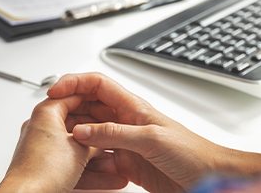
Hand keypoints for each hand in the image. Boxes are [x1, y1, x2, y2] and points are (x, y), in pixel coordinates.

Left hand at [0, 95, 127, 192]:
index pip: (73, 97)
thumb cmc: (43, 171)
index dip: (95, 101)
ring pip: (75, 148)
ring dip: (97, 158)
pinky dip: (89, 171)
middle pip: (77, 125)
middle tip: (116, 135)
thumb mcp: (80, 149)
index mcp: (46, 113)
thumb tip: (104, 138)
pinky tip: (108, 179)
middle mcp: (41, 128)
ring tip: (117, 164)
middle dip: (99, 135)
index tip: (110, 106)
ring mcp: (42, 149)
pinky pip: (71, 165)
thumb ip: (95, 139)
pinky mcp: (45, 168)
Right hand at [48, 73, 260, 191]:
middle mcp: (125, 121)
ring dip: (76, 140)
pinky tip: (81, 169)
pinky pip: (100, 159)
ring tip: (61, 147)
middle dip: (69, 112)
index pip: (96, 84)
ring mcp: (125, 142)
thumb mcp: (150, 139)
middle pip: (89, 108)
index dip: (74, 82)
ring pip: (91, 135)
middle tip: (50, 122)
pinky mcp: (127, 164)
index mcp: (132, 106)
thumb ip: (114, 134)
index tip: (54, 91)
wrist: (210, 178)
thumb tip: (82, 131)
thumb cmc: (193, 152)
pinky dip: (88, 163)